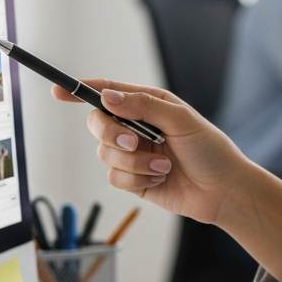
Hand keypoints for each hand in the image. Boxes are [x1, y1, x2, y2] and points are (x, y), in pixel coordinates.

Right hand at [53, 79, 281, 281]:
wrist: (222, 191)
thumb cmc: (210, 150)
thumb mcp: (181, 120)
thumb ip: (144, 106)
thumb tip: (107, 97)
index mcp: (149, 104)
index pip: (108, 93)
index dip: (80, 90)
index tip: (58, 90)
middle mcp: (137, 126)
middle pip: (98, 123)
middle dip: (113, 134)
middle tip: (137, 142)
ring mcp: (133, 154)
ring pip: (105, 153)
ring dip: (135, 162)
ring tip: (164, 166)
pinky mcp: (133, 178)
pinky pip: (114, 177)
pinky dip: (137, 179)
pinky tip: (160, 178)